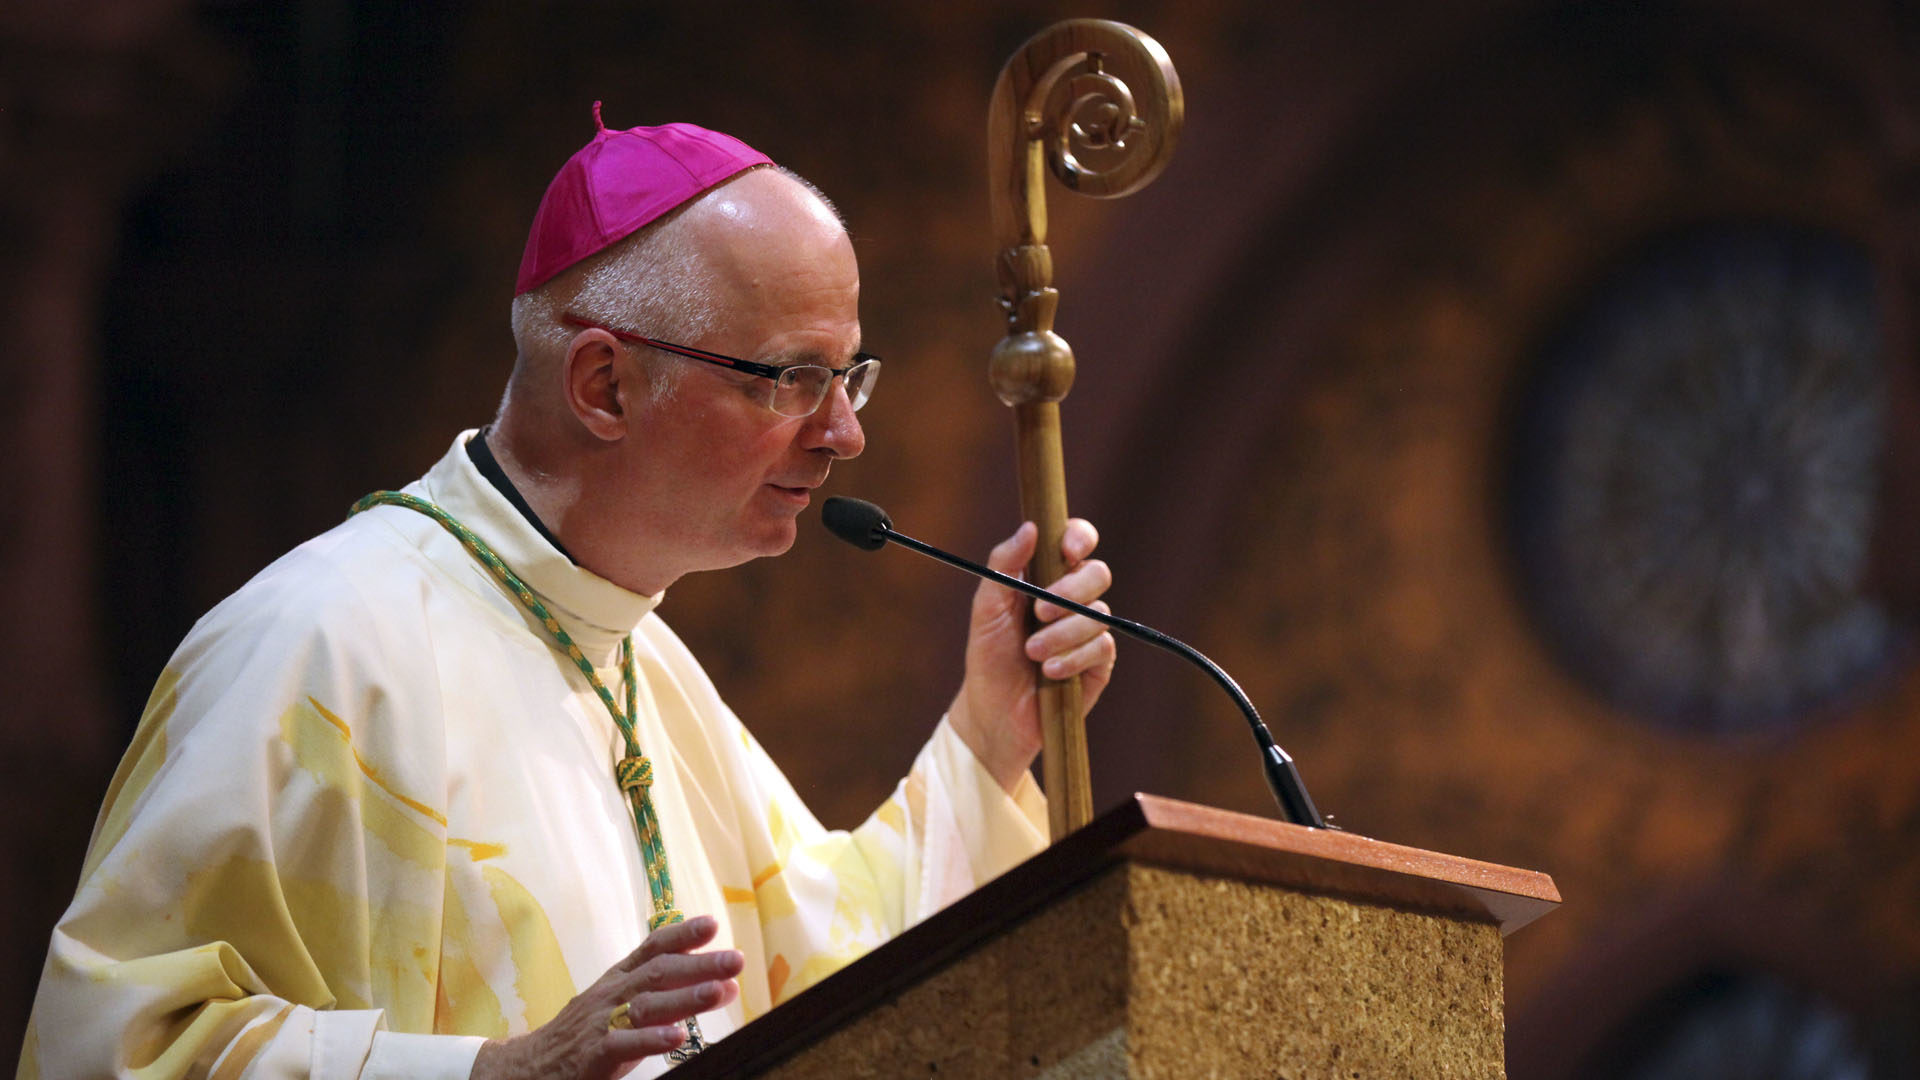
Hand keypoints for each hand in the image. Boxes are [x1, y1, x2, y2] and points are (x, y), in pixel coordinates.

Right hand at [469, 916, 743, 1079]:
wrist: (527, 1068)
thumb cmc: (582, 1036)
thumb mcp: (620, 1008)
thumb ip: (665, 995)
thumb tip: (721, 985)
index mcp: (617, 979)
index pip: (651, 948)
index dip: (682, 934)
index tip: (713, 924)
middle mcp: (610, 995)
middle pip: (658, 972)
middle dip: (699, 964)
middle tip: (735, 960)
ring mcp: (600, 1024)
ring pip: (646, 1004)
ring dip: (686, 996)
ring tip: (718, 991)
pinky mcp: (592, 1055)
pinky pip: (623, 1044)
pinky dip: (651, 1038)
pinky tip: (677, 1037)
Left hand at [947, 518, 1116, 791]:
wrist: (993, 711)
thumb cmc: (988, 655)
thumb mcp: (987, 607)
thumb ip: (1004, 565)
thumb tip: (1030, 527)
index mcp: (1048, 577)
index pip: (1076, 542)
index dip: (1079, 538)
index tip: (1067, 551)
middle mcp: (1073, 600)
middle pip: (1098, 574)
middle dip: (1070, 592)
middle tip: (1039, 612)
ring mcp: (1089, 631)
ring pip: (1098, 614)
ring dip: (1062, 634)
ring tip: (1032, 653)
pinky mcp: (1099, 664)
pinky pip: (1101, 648)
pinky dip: (1073, 658)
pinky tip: (1050, 672)